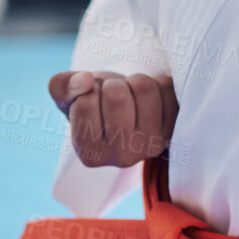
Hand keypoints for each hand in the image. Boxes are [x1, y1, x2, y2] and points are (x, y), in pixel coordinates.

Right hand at [49, 70, 177, 168]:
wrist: (129, 110)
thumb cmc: (95, 104)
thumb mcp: (69, 97)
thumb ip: (63, 86)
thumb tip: (85, 80)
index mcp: (90, 155)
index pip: (85, 104)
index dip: (88, 91)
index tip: (94, 100)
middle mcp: (122, 157)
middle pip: (117, 96)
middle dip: (112, 85)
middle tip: (113, 95)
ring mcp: (152, 144)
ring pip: (144, 88)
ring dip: (134, 81)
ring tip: (131, 95)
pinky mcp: (174, 127)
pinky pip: (166, 86)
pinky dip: (156, 82)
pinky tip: (150, 98)